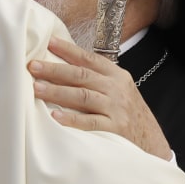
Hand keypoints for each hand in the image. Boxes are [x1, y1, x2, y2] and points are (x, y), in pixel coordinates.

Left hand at [28, 36, 172, 160]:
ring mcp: (116, 109)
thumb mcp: (119, 89)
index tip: (49, 42)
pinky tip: (55, 116)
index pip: (89, 59)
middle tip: (33, 66)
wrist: (151, 140)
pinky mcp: (114, 129)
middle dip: (55, 70)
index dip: (69, 50)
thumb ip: (97, 78)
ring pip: (83, 96)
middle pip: (82, 76)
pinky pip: (90, 123)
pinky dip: (71, 119)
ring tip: (37, 88)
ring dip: (57, 92)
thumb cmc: (128, 113)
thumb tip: (63, 65)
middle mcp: (116, 89)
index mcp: (116, 75)